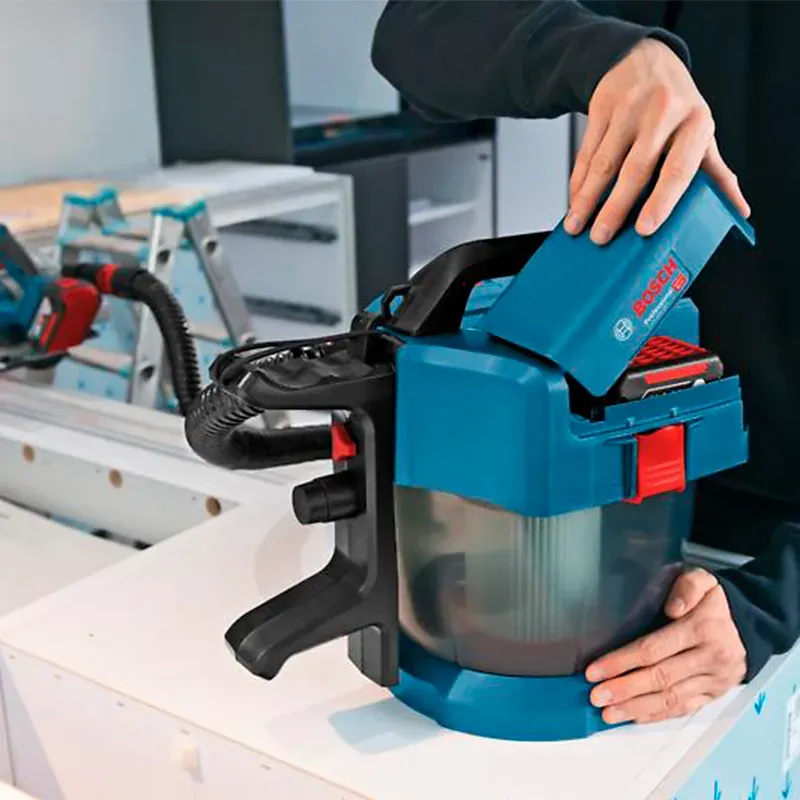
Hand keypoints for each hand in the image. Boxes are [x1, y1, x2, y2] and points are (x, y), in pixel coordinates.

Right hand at [566, 38, 749, 244]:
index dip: (661, 201)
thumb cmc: (676, 106)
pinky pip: (586, 152)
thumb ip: (716, 173)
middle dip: (615, 208)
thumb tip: (739, 211)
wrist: (644, 59)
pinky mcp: (601, 107)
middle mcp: (663, 113)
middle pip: (635, 170)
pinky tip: (574, 201)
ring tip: (576, 225)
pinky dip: (578, 181)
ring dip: (586, 199)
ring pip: (603, 163)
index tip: (644, 229)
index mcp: (695, 123)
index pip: (678, 169)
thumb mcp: (700, 132)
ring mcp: (629, 108)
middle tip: (601, 237)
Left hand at [585, 568, 745, 723]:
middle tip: (595, 696)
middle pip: (660, 678)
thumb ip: (687, 587)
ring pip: (671, 698)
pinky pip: (684, 708)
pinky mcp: (715, 694)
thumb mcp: (701, 579)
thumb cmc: (713, 600)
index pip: (654, 649)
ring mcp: (713, 680)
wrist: (749, 621)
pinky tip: (634, 716)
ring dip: (636, 707)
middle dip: (624, 689)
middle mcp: (709, 658)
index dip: (622, 661)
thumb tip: (673, 608)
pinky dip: (657, 714)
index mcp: (701, 629)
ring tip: (608, 712)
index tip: (595, 670)